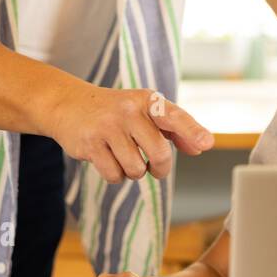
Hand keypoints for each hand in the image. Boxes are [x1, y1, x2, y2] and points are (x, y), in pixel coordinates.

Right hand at [42, 85, 213, 182]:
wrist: (69, 104)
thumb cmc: (116, 111)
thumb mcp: (145, 111)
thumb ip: (174, 128)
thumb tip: (200, 147)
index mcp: (148, 101)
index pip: (174, 116)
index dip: (192, 131)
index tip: (207, 143)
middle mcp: (129, 111)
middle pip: (159, 153)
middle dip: (160, 169)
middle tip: (154, 168)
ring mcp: (108, 127)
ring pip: (136, 169)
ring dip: (133, 172)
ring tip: (125, 158)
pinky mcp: (90, 144)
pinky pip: (114, 175)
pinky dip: (116, 175)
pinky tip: (109, 160)